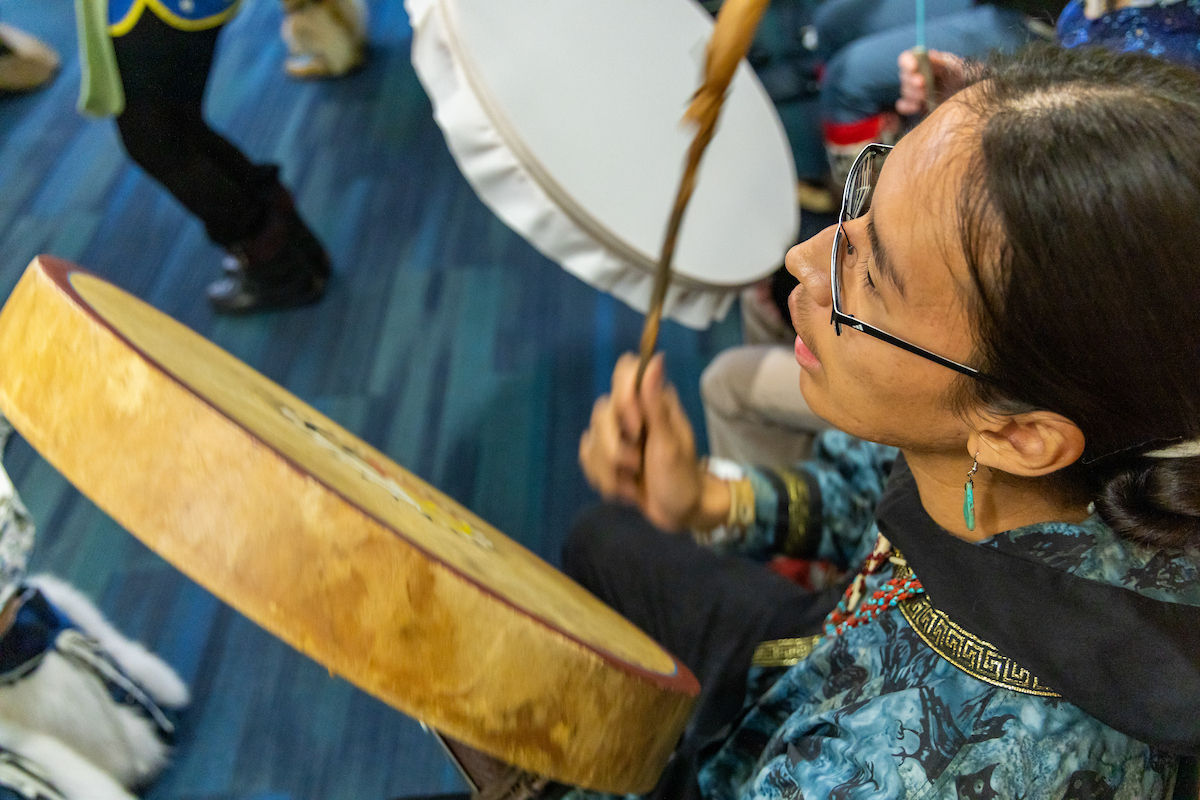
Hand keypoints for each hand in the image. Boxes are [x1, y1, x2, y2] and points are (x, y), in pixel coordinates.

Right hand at [579, 353, 722, 530]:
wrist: (679, 513)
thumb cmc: (682, 477)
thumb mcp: (670, 444)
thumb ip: (656, 404)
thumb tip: (656, 358)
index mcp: (653, 401)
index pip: (624, 373)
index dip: (623, 399)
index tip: (637, 428)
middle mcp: (633, 412)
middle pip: (601, 412)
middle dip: (615, 448)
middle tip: (638, 465)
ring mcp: (618, 433)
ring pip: (590, 439)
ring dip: (609, 470)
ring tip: (633, 482)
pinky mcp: (606, 454)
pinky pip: (587, 457)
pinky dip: (602, 477)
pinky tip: (623, 488)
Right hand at [896, 48, 966, 114]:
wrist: (962, 91)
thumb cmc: (957, 74)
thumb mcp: (953, 65)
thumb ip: (941, 61)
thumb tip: (929, 55)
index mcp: (920, 61)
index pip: (906, 59)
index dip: (907, 62)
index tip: (914, 66)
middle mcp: (913, 74)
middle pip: (904, 76)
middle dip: (911, 80)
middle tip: (921, 83)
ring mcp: (912, 90)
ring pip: (905, 91)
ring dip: (913, 93)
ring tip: (925, 95)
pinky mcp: (913, 104)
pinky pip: (903, 106)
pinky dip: (907, 106)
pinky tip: (917, 106)